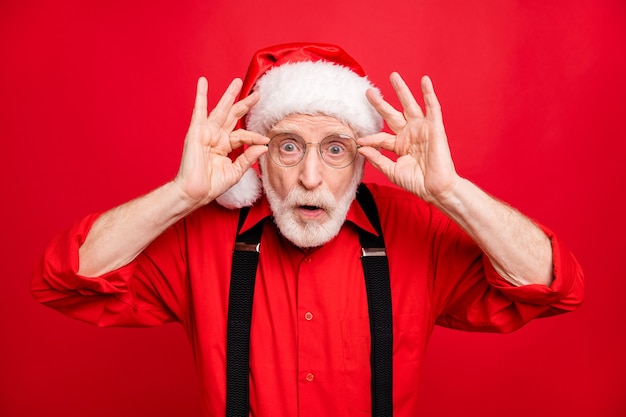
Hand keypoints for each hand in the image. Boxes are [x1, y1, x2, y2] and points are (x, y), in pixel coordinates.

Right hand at [174, 77, 268, 207]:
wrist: (195, 192)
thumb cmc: (211, 185)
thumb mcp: (235, 172)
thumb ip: (248, 158)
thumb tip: (263, 146)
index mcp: (224, 146)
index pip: (242, 135)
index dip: (255, 136)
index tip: (266, 139)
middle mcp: (216, 137)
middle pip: (233, 116)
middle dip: (244, 104)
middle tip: (257, 93)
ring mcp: (206, 132)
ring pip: (220, 110)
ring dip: (228, 95)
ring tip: (237, 82)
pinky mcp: (196, 131)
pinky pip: (199, 110)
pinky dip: (201, 95)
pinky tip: (202, 82)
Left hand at [357, 73, 459, 204]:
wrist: (435, 189)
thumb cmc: (417, 182)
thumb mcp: (392, 170)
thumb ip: (377, 158)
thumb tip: (361, 147)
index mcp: (399, 145)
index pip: (381, 137)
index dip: (370, 138)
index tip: (358, 139)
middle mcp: (410, 134)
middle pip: (392, 114)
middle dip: (380, 103)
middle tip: (368, 92)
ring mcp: (422, 129)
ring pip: (410, 105)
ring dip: (401, 90)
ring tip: (393, 76)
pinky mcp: (434, 128)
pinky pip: (432, 107)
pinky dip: (429, 93)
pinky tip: (424, 80)